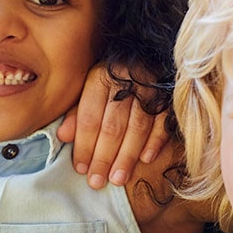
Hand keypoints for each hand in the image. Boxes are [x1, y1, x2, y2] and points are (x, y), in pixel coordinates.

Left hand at [56, 63, 169, 188]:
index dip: (84, 145)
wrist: (149, 51)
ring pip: (137, 127)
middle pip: (113, 126)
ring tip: (118, 179)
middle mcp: (125, 83)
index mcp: (101, 78)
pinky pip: (163, 121)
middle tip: (97, 182)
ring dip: (127, 156)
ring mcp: (150, 89)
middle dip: (104, 157)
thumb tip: (63, 137)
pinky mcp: (169, 96)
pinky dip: (155, 141)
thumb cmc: (112, 75)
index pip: (90, 117)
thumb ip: (77, 112)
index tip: (81, 168)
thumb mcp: (89, 86)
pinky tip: (146, 159)